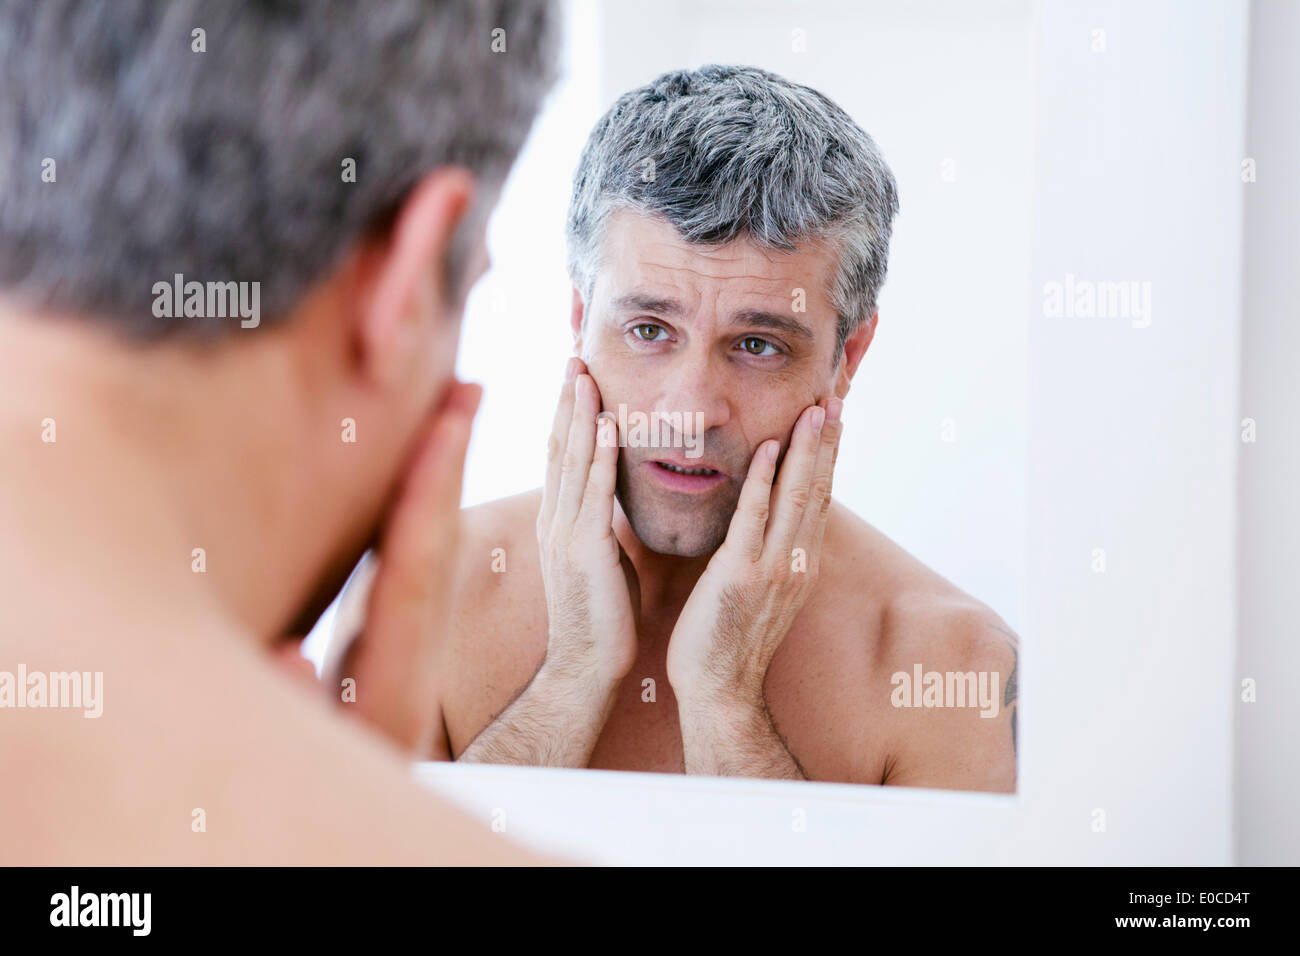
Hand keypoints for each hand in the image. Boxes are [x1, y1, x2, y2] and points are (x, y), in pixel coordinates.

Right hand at [315, 380, 481, 755]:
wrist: (383, 823)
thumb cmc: (342, 790)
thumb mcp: (326, 753)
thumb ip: (303, 704)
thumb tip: (286, 656)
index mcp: (392, 670)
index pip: (413, 565)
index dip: (428, 493)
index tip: (451, 424)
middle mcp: (408, 652)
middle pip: (432, 543)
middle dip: (446, 463)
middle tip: (468, 389)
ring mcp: (409, 650)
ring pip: (432, 549)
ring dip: (444, 477)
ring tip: (461, 407)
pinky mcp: (403, 651)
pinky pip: (424, 567)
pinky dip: (429, 512)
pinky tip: (435, 468)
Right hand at [535, 357, 638, 684]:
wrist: (586, 667)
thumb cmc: (600, 616)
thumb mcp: (600, 557)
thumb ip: (602, 523)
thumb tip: (614, 497)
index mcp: (560, 521)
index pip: (562, 454)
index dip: (567, 412)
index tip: (576, 375)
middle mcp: (556, 520)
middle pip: (558, 446)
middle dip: (566, 400)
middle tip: (573, 354)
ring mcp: (566, 535)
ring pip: (571, 462)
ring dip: (578, 415)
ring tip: (584, 373)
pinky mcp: (585, 552)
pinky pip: (593, 495)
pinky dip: (598, 457)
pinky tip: (605, 426)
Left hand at [666, 397, 842, 707]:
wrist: (719, 690)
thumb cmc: (728, 639)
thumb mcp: (760, 591)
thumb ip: (766, 552)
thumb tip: (764, 520)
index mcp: (800, 563)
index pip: (820, 497)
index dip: (828, 455)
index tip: (833, 416)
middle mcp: (797, 562)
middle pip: (819, 489)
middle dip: (828, 440)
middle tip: (836, 394)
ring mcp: (775, 569)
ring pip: (797, 496)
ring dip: (808, 448)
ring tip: (816, 407)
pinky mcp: (742, 576)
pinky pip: (756, 518)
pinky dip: (766, 480)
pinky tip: (770, 447)